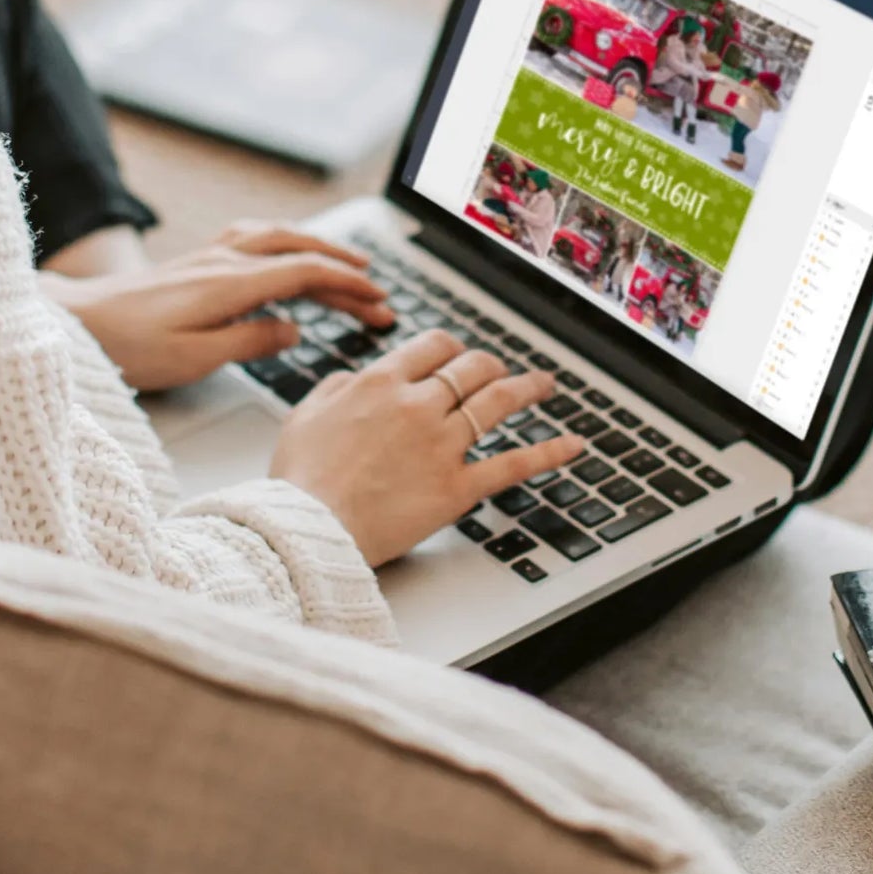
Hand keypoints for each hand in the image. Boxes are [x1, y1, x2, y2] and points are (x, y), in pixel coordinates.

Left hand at [49, 222, 394, 392]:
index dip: (347, 286)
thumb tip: (293, 330)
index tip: (378, 301)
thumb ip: (249, 342)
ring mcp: (208, 256)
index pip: (304, 274)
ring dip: (318, 248)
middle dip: (344, 268)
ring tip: (348, 264)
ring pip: (278, 237)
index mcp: (230, 284)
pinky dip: (285, 241)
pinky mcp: (195, 261)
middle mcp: (223, 261)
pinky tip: (288, 250)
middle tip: (378, 293)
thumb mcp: (193, 358)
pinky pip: (253, 237)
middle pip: (299, 252)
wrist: (75, 322)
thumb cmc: (127, 347)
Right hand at [269, 329, 585, 566]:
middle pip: (471, 367)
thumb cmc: (299, 479)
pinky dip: (549, 452)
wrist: (309, 527)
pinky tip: (573, 445)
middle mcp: (418, 405)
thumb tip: (355, 378)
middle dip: (489, 364)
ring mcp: (443, 445)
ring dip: (527, 388)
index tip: (456, 355)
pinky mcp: (458, 487)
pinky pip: (513, 464)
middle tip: (498, 370)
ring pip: (497, 403)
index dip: (450, 348)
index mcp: (381, 382)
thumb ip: (336, 387)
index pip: (433, 346)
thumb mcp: (303, 414)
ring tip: (544, 384)